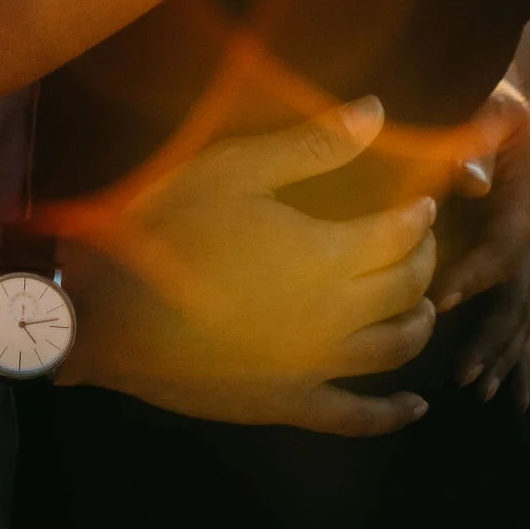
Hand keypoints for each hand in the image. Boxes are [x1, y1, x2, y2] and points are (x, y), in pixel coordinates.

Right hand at [64, 97, 438, 438]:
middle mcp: (335, 317)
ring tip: (421, 301)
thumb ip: (313, 143)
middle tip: (418, 239)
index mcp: (328, 256)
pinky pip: (356, 418)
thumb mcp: (235, 168)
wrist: (107, 312)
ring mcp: (313, 368)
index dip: (418, 216)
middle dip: (422, 260)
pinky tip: (414, 408)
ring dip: (418, 322)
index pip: (399, 236)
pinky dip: (391, 414)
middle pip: (405, 290)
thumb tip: (377, 110)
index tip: (423, 199)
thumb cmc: (168, 227)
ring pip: (393, 350)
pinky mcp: (287, 403)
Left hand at [437, 79, 529, 407]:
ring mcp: (519, 256)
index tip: (437, 300)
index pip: (500, 250)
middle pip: (515, 298)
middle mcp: (526, 236)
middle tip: (462, 374)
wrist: (499, 105)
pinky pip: (514, 321)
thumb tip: (472, 184)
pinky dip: (512, 360)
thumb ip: (478, 135)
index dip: (472, 276)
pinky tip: (509, 401)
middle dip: (491, 337)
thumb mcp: (488, 107)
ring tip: (479, 391)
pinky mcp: (506, 268)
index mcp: (523, 202)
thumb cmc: (486, 104)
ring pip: (517, 318)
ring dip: (500, 356)